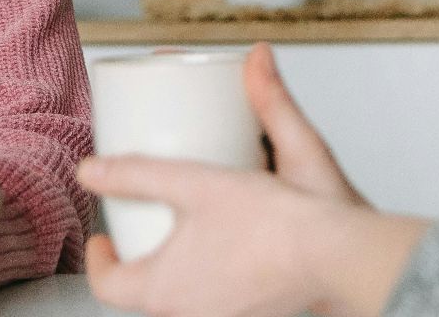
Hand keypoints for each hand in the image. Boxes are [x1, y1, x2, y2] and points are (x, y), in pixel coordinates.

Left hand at [81, 44, 425, 316]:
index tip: (104, 233)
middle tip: (148, 216)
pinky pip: (222, 293)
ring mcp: (224, 316)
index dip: (99, 257)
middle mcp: (189, 312)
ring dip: (182, 262)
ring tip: (193, 221)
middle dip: (143, 251)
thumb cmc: (277, 228)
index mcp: (163, 289)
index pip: (107, 286)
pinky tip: (237, 241)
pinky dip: (219, 270)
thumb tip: (126, 139)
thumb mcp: (203, 179)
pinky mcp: (256, 312)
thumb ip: (147, 165)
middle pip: (146, 288)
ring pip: (186, 292)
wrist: (339, 258)